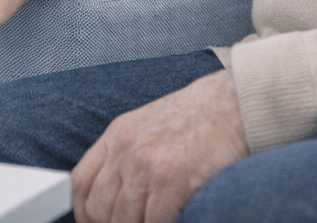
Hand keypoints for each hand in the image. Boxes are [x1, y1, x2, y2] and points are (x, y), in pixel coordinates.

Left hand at [72, 70, 249, 222]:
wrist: (236, 104)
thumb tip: (115, 194)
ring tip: (156, 221)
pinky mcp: (171, 180)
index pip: (81, 183)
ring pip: (124, 220)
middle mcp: (126, 149)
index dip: (85, 212)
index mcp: (117, 135)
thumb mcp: (149, 127)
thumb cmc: (199, 119)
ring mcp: (147, 164)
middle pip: (99, 208)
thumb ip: (127, 155)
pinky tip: (174, 221)